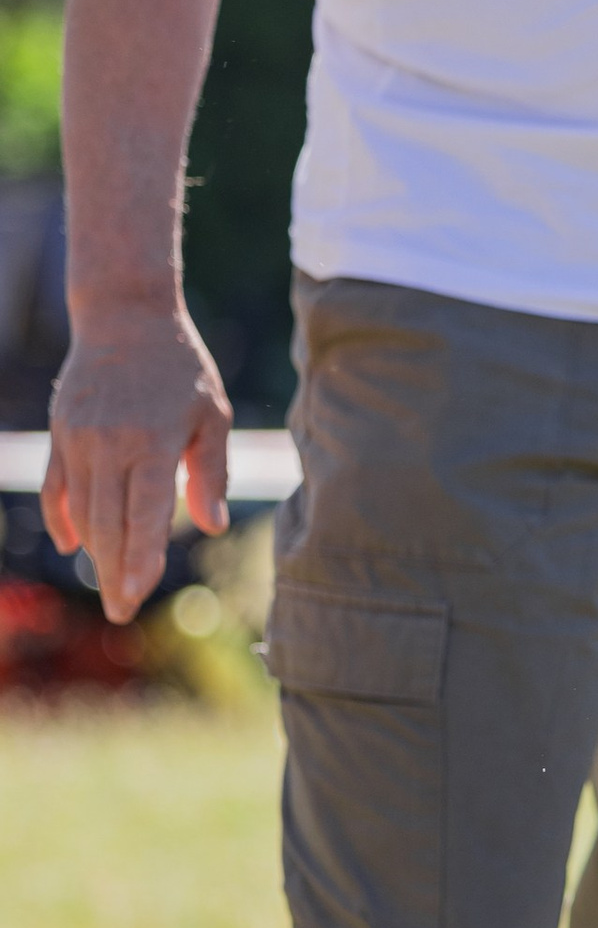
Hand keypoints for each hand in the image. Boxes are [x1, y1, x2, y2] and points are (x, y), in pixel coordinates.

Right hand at [43, 306, 232, 624]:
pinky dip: (63, 518)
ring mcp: (78, 440)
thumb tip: (212, 526)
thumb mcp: (212, 413)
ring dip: (94, 550)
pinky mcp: (60, 434)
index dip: (141, 558)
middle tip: (121, 612)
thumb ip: (210, 472)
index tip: (138, 594)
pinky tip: (73, 544)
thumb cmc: (180, 368)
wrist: (124, 315)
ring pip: (81, 511)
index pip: (144, 515)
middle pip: (107, 524)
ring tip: (111, 583)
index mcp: (151, 443)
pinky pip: (56, 488)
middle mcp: (109, 445)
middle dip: (114, 572)